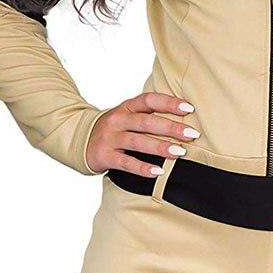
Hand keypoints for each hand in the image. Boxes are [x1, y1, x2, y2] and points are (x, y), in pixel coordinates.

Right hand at [83, 92, 198, 176]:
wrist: (80, 139)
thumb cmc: (115, 128)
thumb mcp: (128, 115)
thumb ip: (149, 115)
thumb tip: (184, 118)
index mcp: (127, 107)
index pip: (149, 100)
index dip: (169, 103)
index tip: (189, 108)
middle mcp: (118, 120)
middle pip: (146, 122)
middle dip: (171, 128)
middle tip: (192, 134)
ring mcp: (111, 138)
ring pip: (138, 142)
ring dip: (160, 147)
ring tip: (180, 152)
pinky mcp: (105, 156)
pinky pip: (126, 163)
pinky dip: (142, 167)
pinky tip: (158, 171)